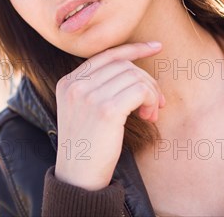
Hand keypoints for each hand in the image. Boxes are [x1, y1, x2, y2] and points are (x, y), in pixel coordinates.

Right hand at [54, 42, 164, 190]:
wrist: (78, 176)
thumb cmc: (87, 145)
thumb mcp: (83, 110)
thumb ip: (98, 87)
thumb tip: (135, 70)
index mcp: (68, 82)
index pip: (105, 54)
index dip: (133, 49)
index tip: (155, 46)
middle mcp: (76, 85)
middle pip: (123, 65)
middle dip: (146, 80)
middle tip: (155, 102)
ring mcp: (89, 96)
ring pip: (134, 76)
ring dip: (150, 93)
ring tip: (150, 113)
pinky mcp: (106, 110)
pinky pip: (139, 90)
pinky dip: (150, 99)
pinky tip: (148, 116)